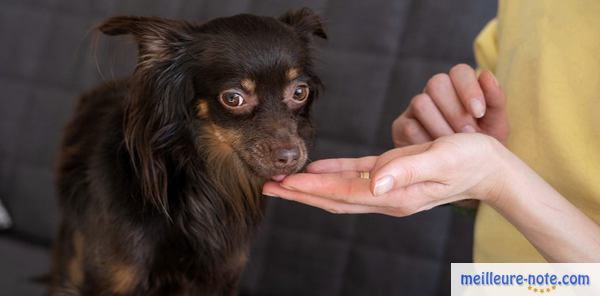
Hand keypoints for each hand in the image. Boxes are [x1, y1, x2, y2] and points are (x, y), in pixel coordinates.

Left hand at [262, 133, 506, 215]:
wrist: (492, 168)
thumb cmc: (472, 162)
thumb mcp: (443, 161)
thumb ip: (407, 171)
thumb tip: (374, 182)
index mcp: (396, 195)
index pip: (343, 194)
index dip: (312, 189)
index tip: (285, 184)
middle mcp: (387, 196)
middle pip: (333, 199)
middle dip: (301, 194)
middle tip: (269, 186)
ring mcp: (388, 189)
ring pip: (339, 191)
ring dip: (310, 187)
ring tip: (284, 181)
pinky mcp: (392, 176)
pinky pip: (356, 177)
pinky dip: (333, 175)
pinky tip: (317, 170)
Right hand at [392, 64, 508, 146]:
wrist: (464, 173)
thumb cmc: (481, 146)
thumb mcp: (495, 126)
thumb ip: (495, 100)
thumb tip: (487, 74)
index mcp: (458, 86)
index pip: (459, 72)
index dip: (468, 88)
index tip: (479, 112)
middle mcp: (434, 93)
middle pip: (437, 83)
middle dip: (455, 110)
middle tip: (468, 133)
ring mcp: (414, 109)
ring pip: (421, 103)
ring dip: (440, 127)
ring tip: (453, 146)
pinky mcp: (401, 126)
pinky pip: (409, 126)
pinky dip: (425, 141)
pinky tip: (437, 153)